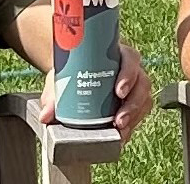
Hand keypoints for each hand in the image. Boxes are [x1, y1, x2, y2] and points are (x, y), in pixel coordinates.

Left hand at [38, 44, 152, 144]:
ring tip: (120, 130)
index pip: (131, 60)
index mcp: (118, 54)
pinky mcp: (135, 100)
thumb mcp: (64, 77)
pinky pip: (141, 112)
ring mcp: (135, 85)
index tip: (119, 91)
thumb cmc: (75, 69)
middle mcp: (131, 69)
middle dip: (133, 104)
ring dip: (134, 117)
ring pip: (144, 100)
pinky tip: (122, 134)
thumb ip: (54, 95)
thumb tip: (46, 116)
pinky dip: (132, 124)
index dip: (128, 75)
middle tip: (118, 120)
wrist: (78, 71)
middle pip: (142, 84)